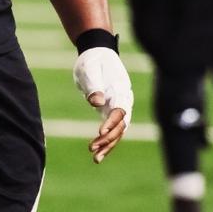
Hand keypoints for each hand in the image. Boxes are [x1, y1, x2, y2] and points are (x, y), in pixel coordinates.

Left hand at [72, 46, 132, 162]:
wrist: (97, 53)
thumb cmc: (93, 60)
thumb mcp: (89, 69)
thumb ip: (93, 85)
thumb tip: (97, 102)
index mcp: (120, 88)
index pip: (120, 109)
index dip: (111, 122)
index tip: (100, 132)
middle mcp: (123, 99)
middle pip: (121, 124)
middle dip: (109, 139)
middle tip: (93, 149)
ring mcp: (119, 105)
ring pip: (118, 130)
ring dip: (108, 144)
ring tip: (95, 158)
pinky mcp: (111, 110)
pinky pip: (112, 129)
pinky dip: (105, 141)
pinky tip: (97, 153)